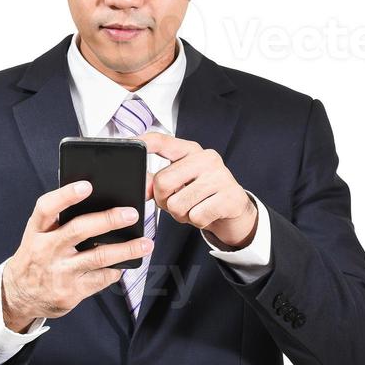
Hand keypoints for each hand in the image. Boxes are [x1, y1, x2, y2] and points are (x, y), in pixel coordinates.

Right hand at [1, 181, 152, 330]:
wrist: (19, 295)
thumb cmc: (37, 255)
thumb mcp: (38, 235)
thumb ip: (60, 220)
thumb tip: (100, 202)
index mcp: (37, 230)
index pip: (47, 208)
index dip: (66, 195)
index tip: (87, 185)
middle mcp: (45, 250)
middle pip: (79, 230)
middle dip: (108, 220)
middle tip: (132, 214)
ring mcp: (58, 272)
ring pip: (98, 257)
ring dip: (126, 250)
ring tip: (146, 244)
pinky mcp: (70, 293)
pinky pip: (100, 279)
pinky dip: (115, 270)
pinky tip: (124, 264)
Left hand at [137, 132, 258, 249]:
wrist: (234, 210)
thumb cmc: (201, 194)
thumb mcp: (179, 183)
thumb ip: (157, 181)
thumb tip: (142, 186)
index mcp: (190, 150)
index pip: (162, 141)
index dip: (144, 143)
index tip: (131, 144)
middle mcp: (206, 158)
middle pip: (163, 182)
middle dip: (163, 200)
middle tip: (176, 201)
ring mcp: (221, 176)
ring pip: (177, 205)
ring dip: (181, 215)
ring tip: (193, 208)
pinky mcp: (230, 197)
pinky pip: (196, 217)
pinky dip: (197, 222)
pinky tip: (206, 214)